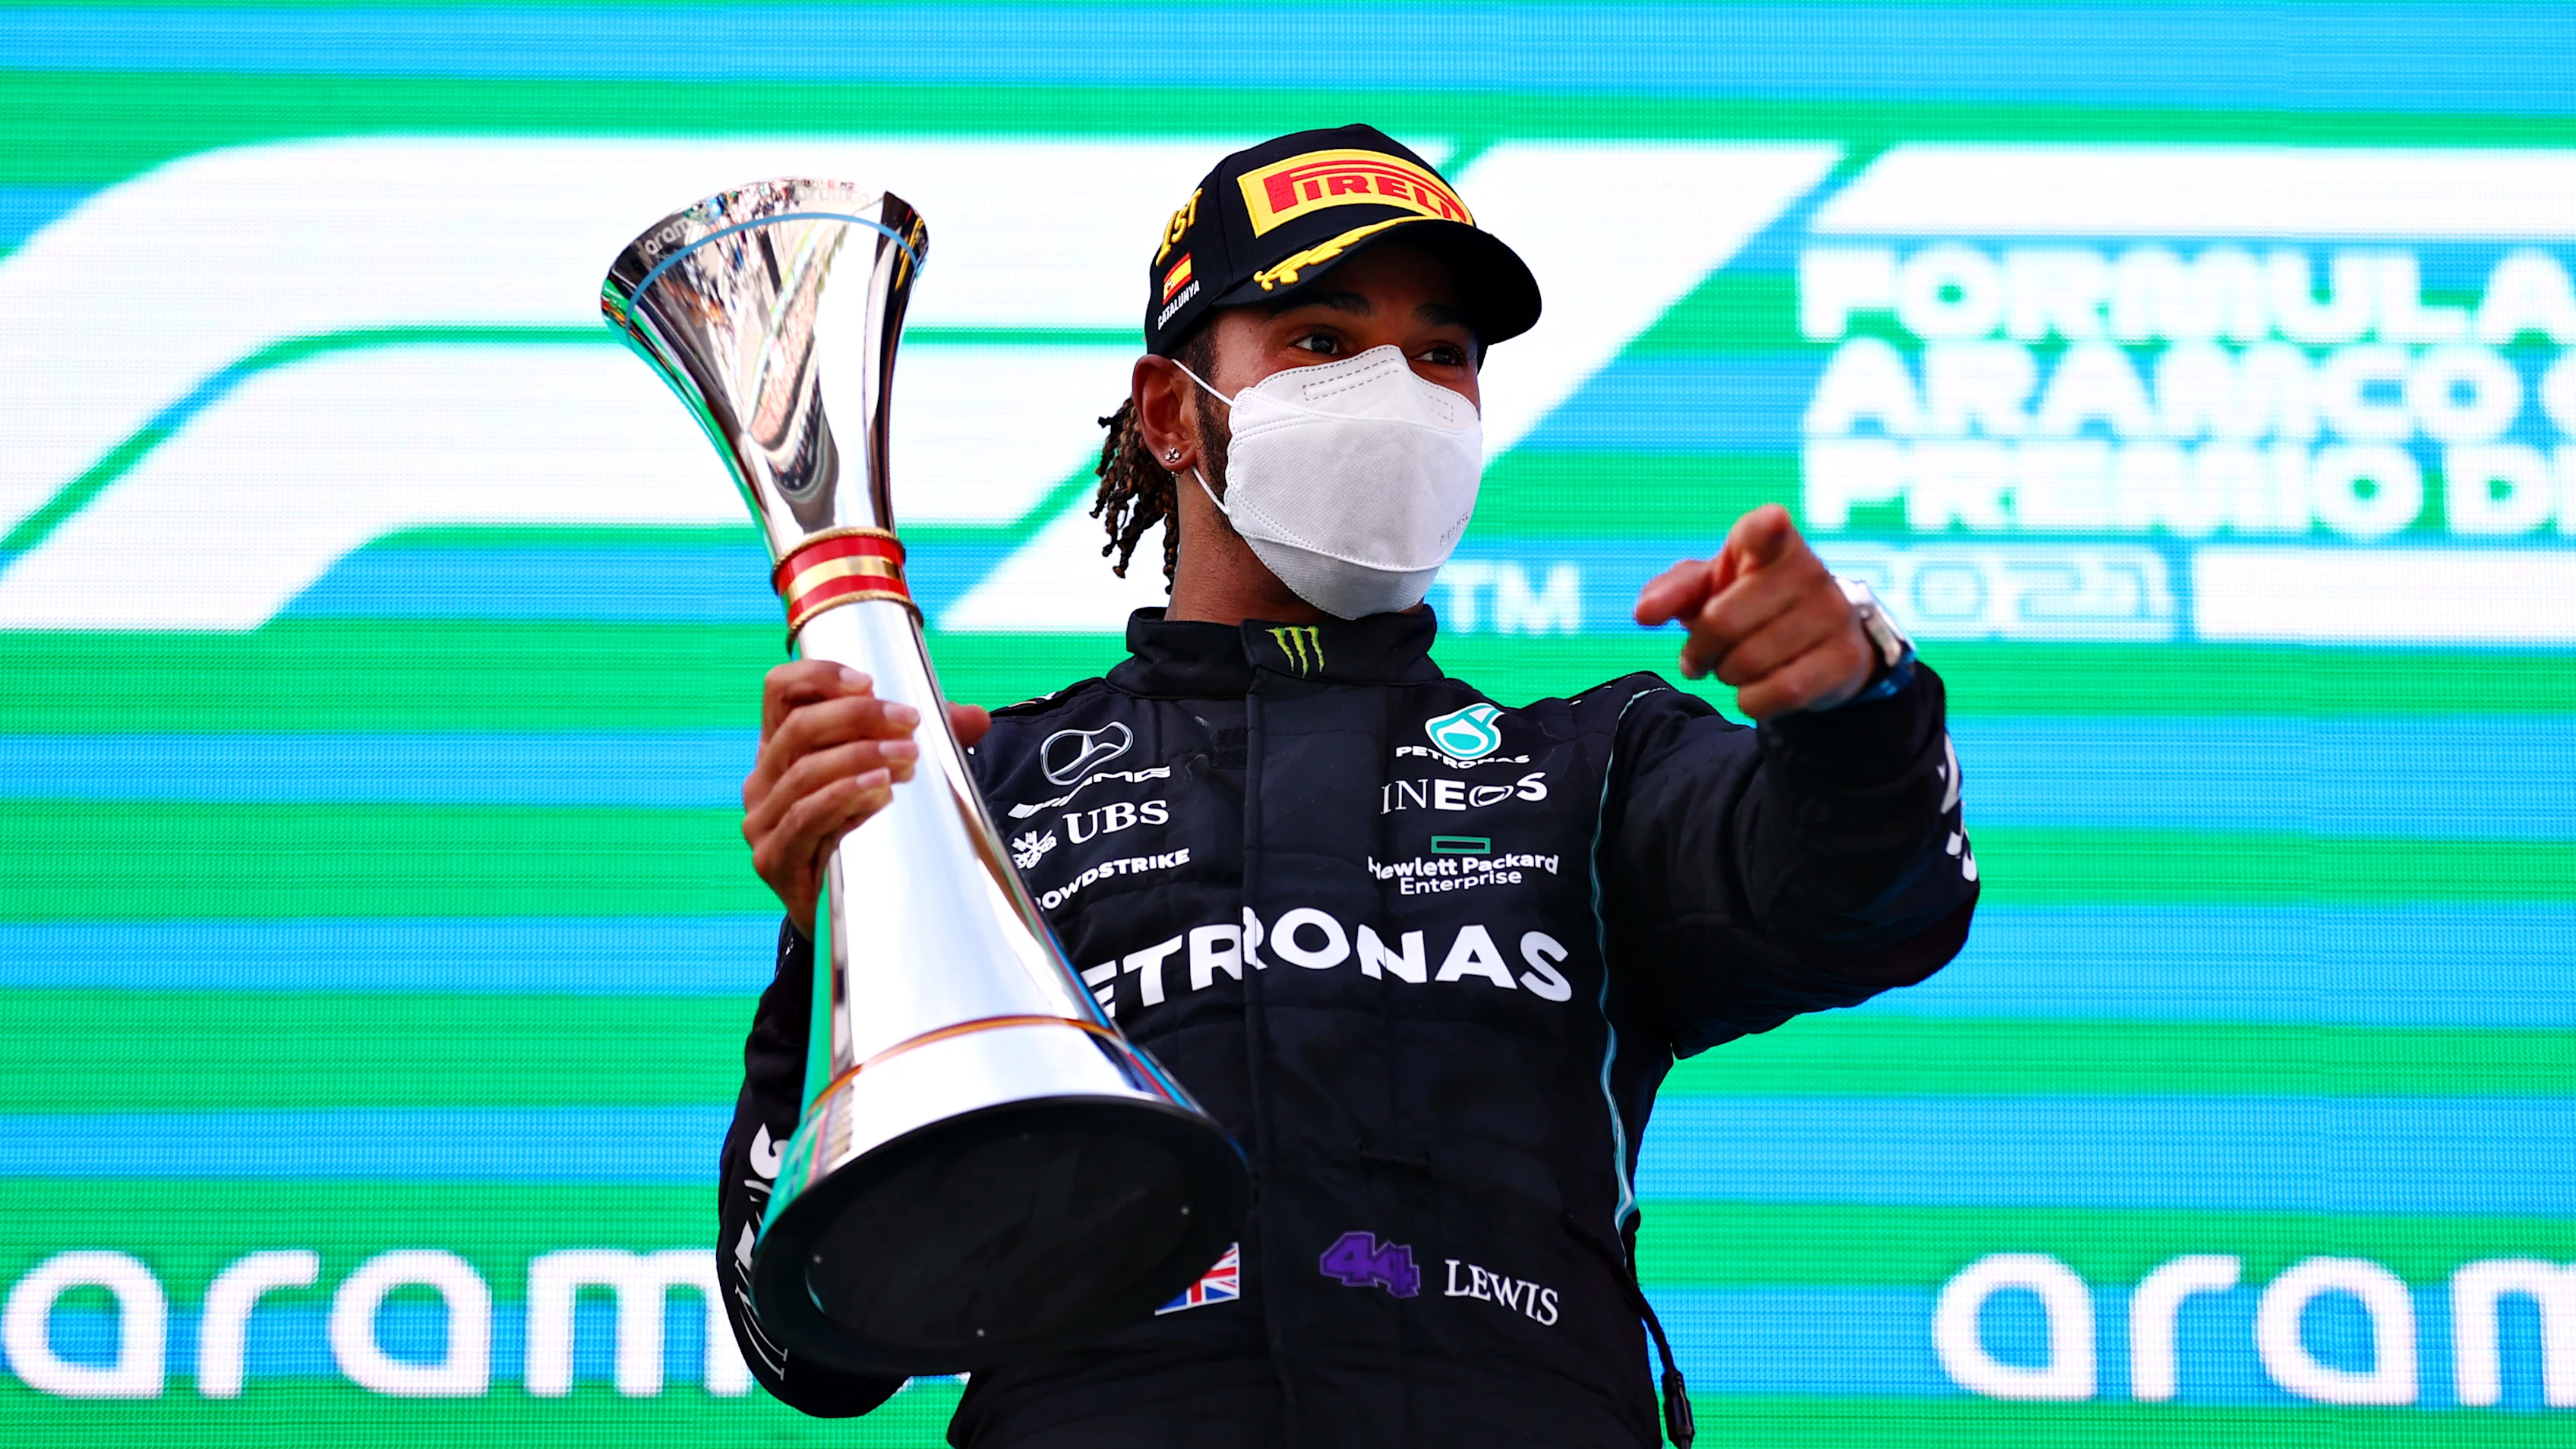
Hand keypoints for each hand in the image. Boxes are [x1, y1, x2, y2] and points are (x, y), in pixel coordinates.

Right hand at [743, 661, 991, 934]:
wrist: (850, 913)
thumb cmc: (865, 830)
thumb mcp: (889, 775)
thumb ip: (924, 744)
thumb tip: (977, 719)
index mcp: (781, 746)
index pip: (780, 690)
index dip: (818, 676)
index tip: (869, 682)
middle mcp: (763, 778)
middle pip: (798, 728)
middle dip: (859, 718)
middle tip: (911, 723)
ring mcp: (762, 821)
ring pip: (804, 773)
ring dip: (861, 757)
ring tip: (908, 758)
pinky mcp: (773, 859)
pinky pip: (805, 818)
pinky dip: (844, 797)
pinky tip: (880, 789)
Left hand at [1631, 503, 1874, 721]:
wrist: (1816, 643)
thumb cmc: (1749, 604)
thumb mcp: (1709, 588)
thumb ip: (1673, 591)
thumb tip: (1645, 614)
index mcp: (1772, 542)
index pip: (1768, 528)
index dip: (1766, 528)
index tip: (1771, 523)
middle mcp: (1809, 571)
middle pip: (1723, 621)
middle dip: (1699, 649)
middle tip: (1699, 657)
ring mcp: (1833, 614)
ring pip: (1748, 662)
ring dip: (1726, 675)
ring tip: (1733, 667)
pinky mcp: (1845, 658)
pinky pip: (1779, 692)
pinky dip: (1752, 700)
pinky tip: (1756, 689)